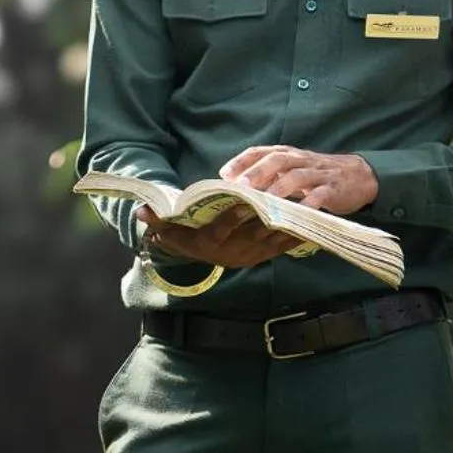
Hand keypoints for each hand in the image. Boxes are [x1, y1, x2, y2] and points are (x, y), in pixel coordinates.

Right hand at [137, 204, 300, 269]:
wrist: (197, 256)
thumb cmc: (183, 236)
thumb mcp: (168, 229)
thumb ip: (157, 218)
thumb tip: (141, 209)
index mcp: (212, 243)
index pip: (223, 228)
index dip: (234, 215)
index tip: (244, 200)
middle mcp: (234, 252)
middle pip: (254, 230)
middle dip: (270, 213)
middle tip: (284, 196)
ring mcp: (252, 254)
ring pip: (273, 237)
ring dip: (289, 222)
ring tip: (303, 204)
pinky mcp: (265, 254)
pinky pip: (285, 244)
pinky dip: (298, 232)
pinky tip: (311, 218)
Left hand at [219, 145, 379, 214]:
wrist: (359, 176)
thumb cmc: (317, 175)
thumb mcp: (292, 170)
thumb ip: (268, 175)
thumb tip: (235, 184)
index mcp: (287, 154)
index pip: (261, 151)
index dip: (241, 161)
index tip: (224, 174)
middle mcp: (300, 160)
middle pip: (277, 160)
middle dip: (257, 172)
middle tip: (241, 187)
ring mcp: (318, 174)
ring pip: (297, 176)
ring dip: (279, 188)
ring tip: (264, 201)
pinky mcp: (333, 189)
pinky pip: (320, 195)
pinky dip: (309, 204)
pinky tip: (297, 214)